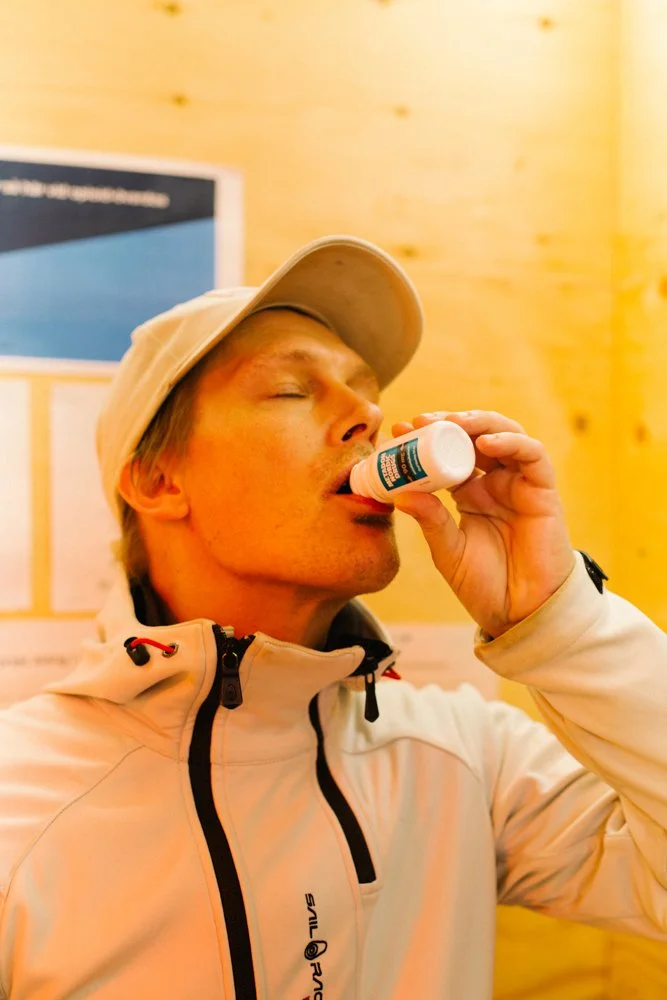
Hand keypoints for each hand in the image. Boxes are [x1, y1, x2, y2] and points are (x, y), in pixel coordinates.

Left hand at [391, 411, 574, 637]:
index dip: (426, 438)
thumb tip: (400, 494)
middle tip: (422, 421)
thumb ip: (430, 521)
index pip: (447, 453)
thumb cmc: (485, 584)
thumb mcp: (448, 551)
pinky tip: (487, 443)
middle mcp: (495, 482)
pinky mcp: (543, 492)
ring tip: (453, 423)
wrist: (520, 614)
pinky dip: (512, 442)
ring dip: (479, 422)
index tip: (400, 430)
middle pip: (474, 436)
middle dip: (449, 422)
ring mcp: (519, 484)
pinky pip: (533, 456)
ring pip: (505, 434)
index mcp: (469, 493)